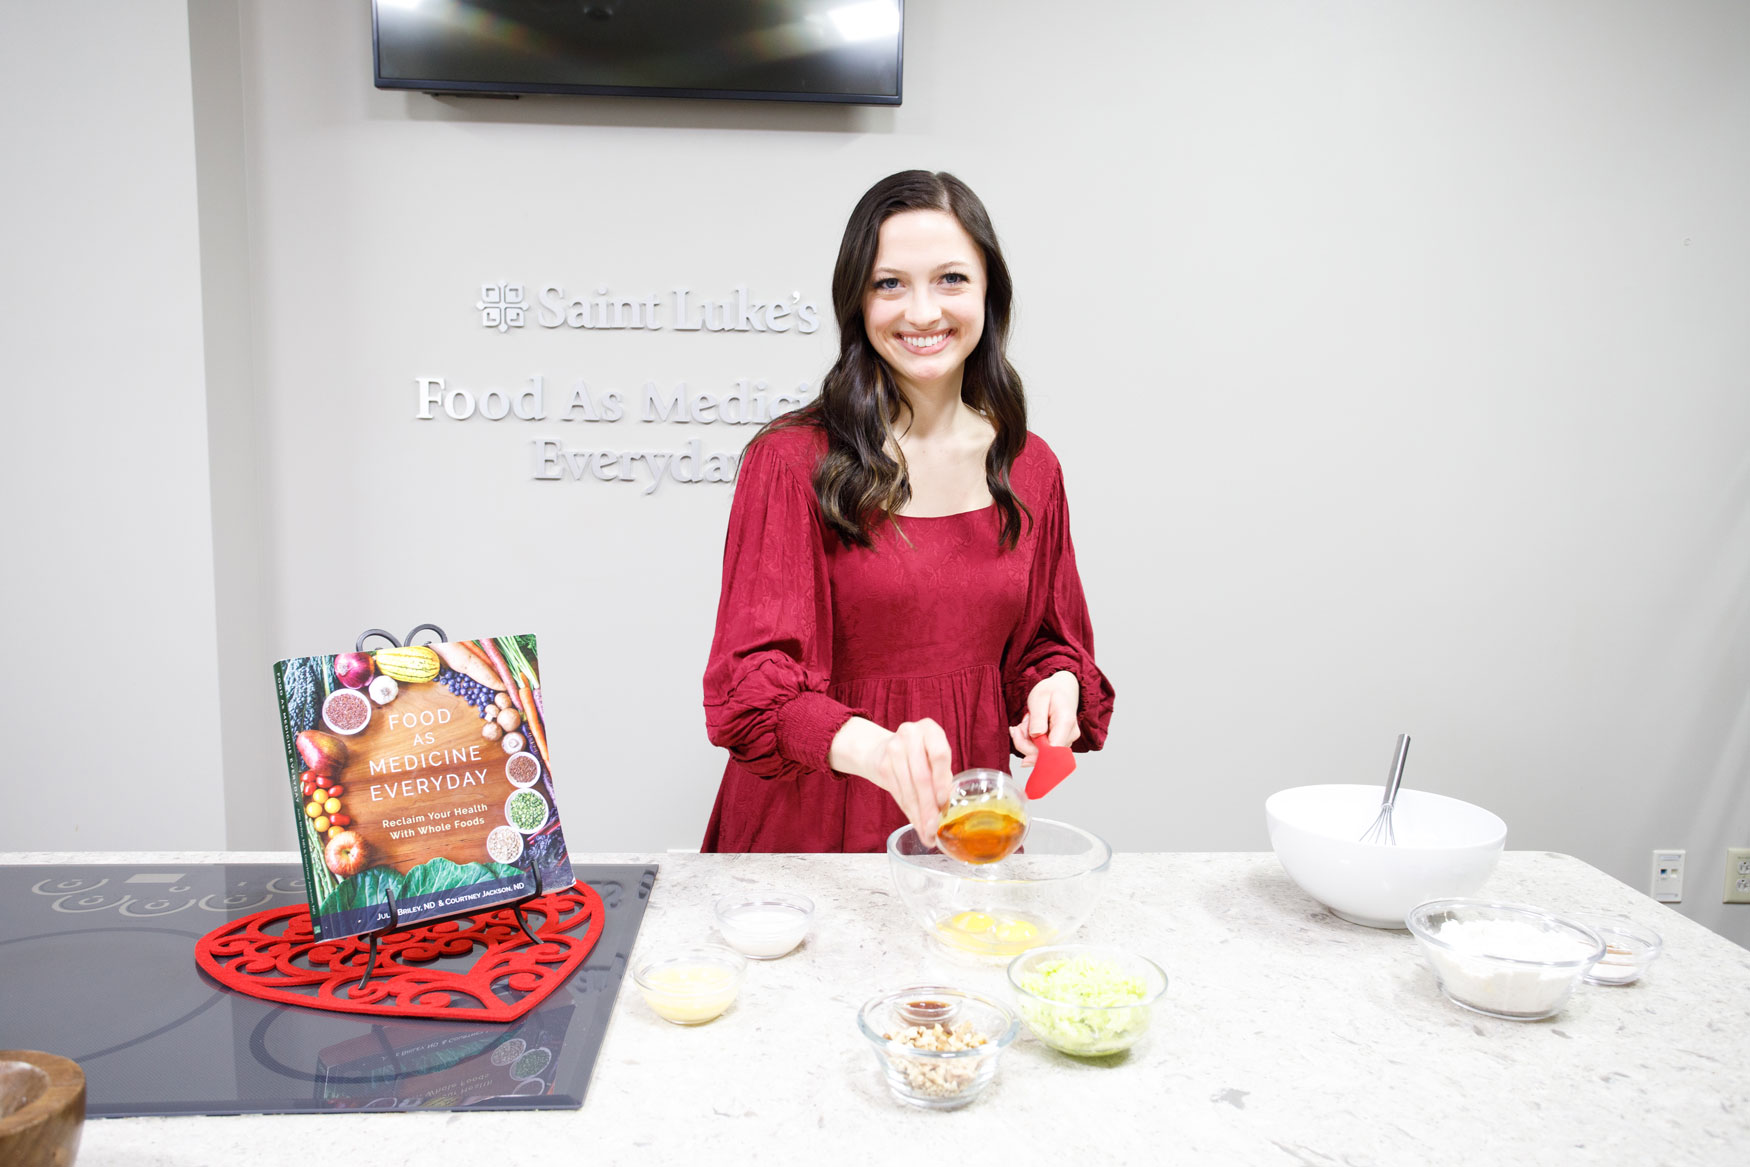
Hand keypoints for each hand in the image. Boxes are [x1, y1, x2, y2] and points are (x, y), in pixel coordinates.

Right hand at [830, 716, 954, 845]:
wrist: (881, 748)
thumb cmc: (917, 755)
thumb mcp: (933, 757)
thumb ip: (942, 777)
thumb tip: (945, 811)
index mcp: (930, 730)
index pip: (939, 756)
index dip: (941, 781)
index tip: (942, 803)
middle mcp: (910, 735)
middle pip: (921, 777)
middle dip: (928, 807)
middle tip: (934, 828)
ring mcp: (893, 749)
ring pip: (908, 789)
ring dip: (918, 815)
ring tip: (926, 832)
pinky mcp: (882, 765)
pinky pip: (897, 793)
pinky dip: (908, 811)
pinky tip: (916, 822)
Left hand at [1010, 670, 1080, 758]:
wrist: (1062, 689)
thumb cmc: (1051, 691)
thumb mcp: (1039, 698)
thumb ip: (1038, 718)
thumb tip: (1036, 735)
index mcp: (1065, 722)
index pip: (1054, 750)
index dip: (1036, 755)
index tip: (1021, 749)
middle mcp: (1069, 734)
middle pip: (1045, 754)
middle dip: (1025, 743)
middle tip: (1017, 727)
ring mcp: (1066, 740)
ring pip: (1041, 752)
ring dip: (1027, 741)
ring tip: (1025, 722)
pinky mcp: (1060, 743)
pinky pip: (1042, 749)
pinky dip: (1031, 741)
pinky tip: (1029, 728)